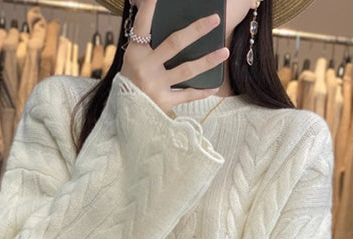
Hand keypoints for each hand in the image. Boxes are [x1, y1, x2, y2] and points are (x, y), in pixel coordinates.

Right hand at [120, 0, 229, 114]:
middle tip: (215, 20)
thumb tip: (175, 28)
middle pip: (174, 44)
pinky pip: (187, 95)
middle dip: (196, 30)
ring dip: (208, 60)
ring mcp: (155, 86)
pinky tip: (214, 86)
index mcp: (135, 53)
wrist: (127, 115)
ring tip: (225, 51)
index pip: (143, 25)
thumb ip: (149, 45)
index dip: (150, 8)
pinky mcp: (163, 102)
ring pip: (187, 70)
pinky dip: (202, 91)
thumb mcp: (135, 60)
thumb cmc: (134, 81)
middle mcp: (145, 67)